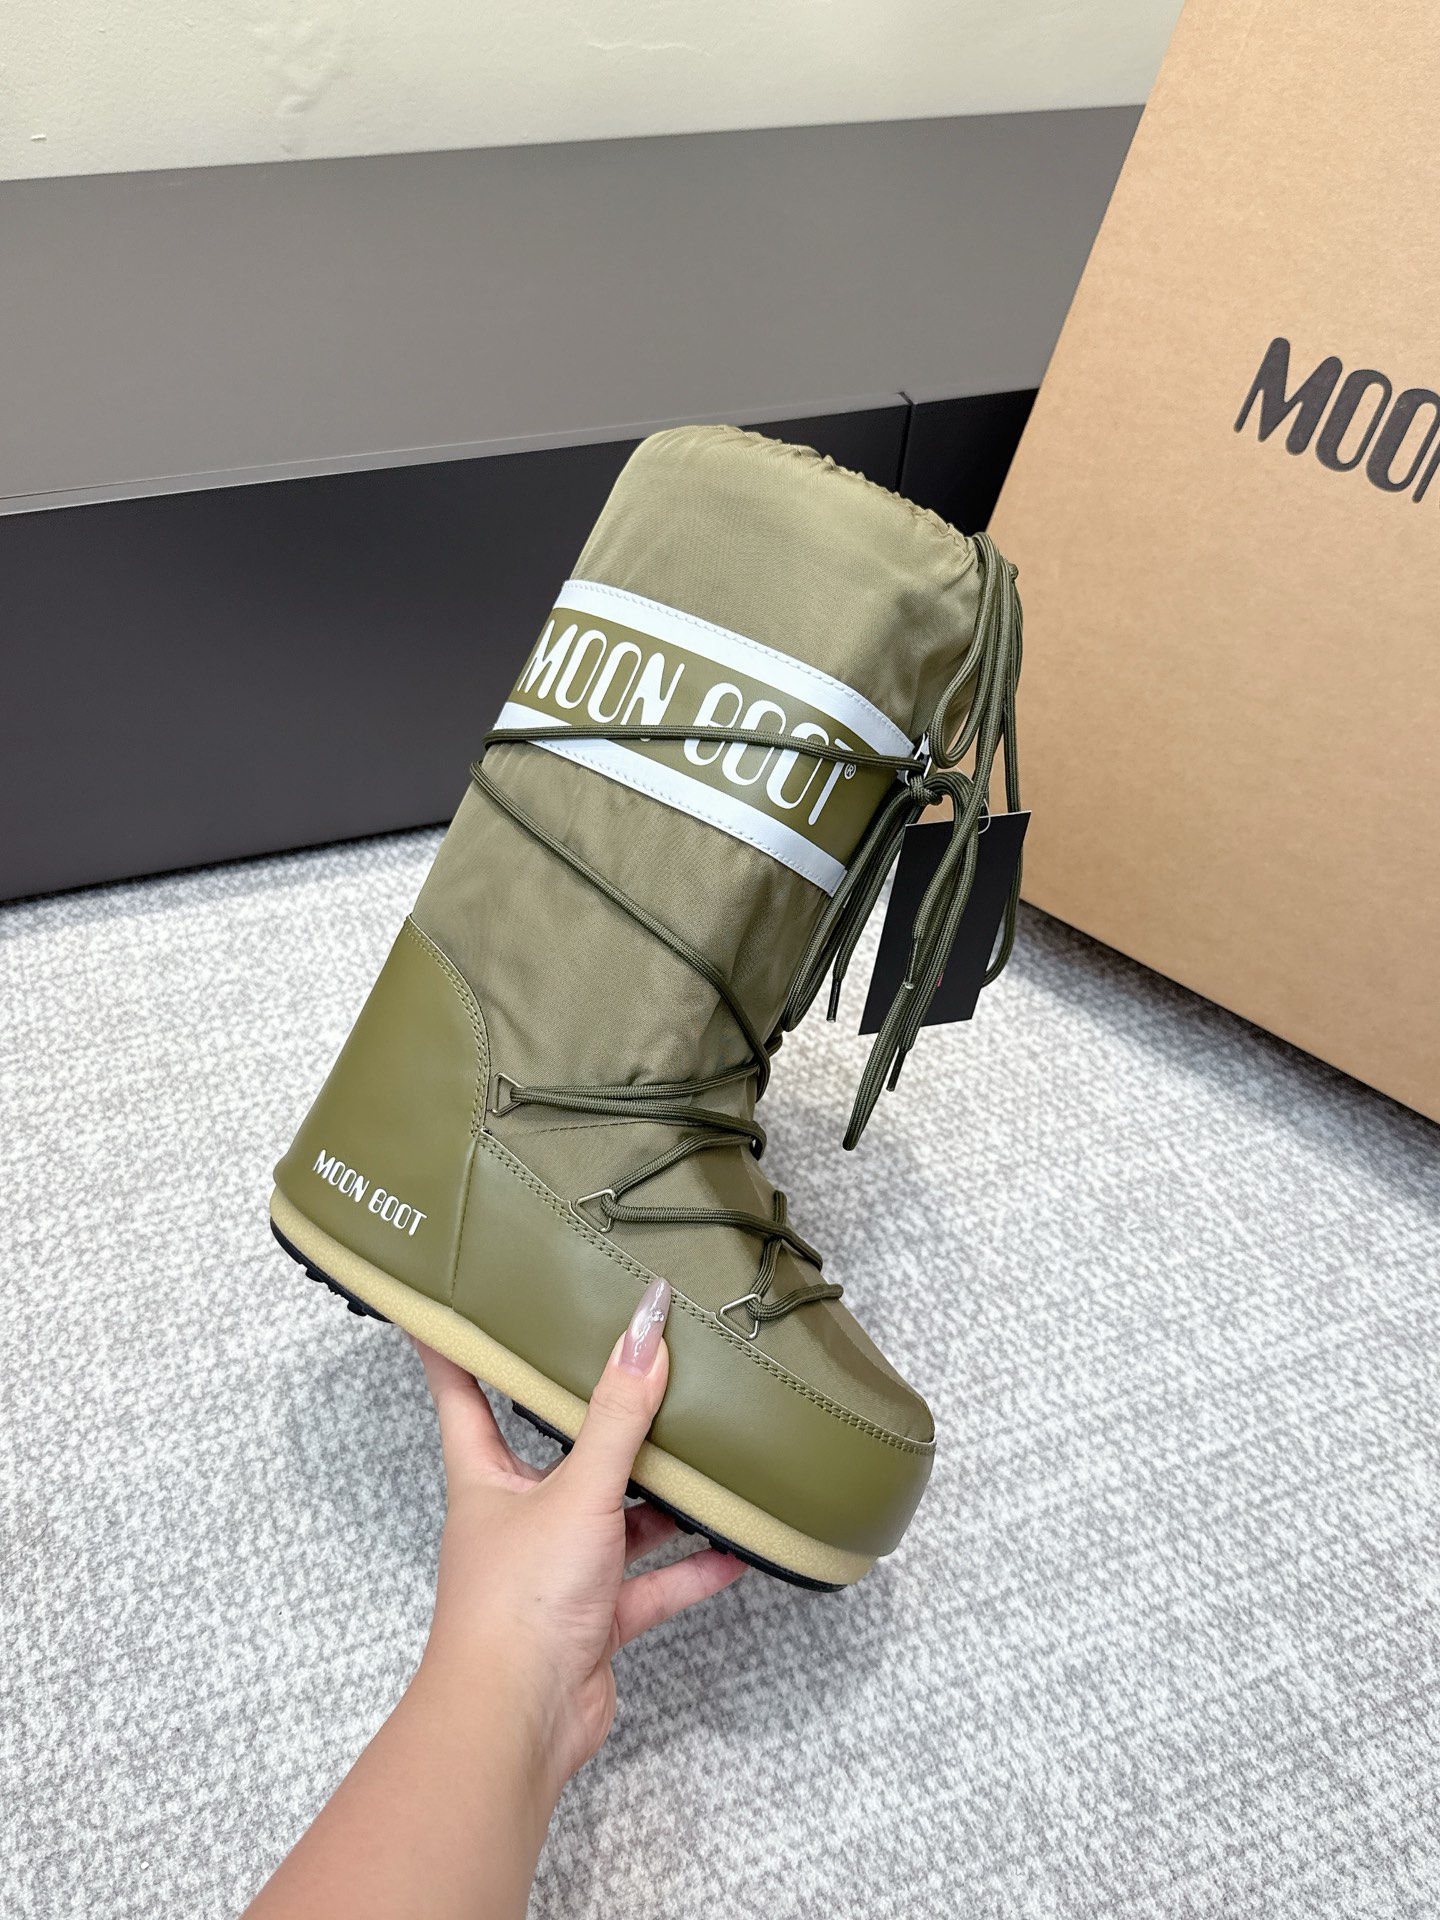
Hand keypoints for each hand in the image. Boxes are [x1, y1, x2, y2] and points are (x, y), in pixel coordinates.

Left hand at [414, 1276, 746, 1796]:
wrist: (516, 1724)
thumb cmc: (514, 1606)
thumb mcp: (577, 1491)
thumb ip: (619, 1414)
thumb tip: (644, 1329)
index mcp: (485, 1477)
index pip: (461, 1391)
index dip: (456, 1342)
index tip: (457, 1297)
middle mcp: (517, 1517)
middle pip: (557, 1449)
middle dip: (597, 1414)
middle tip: (631, 1361)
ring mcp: (555, 1570)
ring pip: (613, 1518)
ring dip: (658, 1496)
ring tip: (706, 1452)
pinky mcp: (592, 1619)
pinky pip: (650, 1585)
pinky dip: (690, 1568)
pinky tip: (734, 1548)